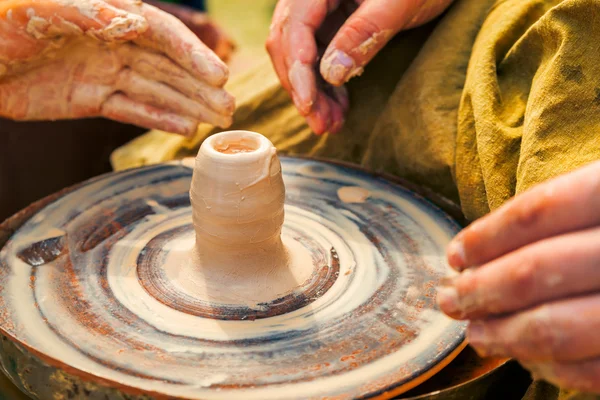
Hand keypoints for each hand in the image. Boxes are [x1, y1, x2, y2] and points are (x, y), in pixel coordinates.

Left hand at [0, 0, 233, 135]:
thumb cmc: (3, 22)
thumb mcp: (45, 9)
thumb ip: (93, 14)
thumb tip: (139, 22)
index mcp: (104, 12)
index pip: (159, 32)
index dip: (191, 53)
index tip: (217, 74)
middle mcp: (110, 42)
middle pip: (165, 65)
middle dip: (198, 85)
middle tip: (230, 106)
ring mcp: (101, 72)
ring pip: (154, 89)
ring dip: (187, 104)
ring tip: (218, 119)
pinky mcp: (89, 100)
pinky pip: (130, 110)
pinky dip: (157, 118)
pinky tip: (184, 127)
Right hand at [266, 0, 452, 133]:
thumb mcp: (399, 3)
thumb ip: (365, 32)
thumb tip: (331, 73)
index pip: (296, 24)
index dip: (298, 67)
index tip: (307, 102)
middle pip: (289, 44)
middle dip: (302, 87)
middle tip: (320, 123)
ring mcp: (320, 10)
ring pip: (299, 56)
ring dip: (312, 92)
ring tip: (329, 124)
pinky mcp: (331, 25)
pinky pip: (317, 58)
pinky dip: (324, 85)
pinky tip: (336, 108)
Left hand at [437, 160, 599, 392]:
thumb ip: (574, 210)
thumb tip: (481, 251)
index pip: (540, 212)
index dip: (487, 237)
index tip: (454, 254)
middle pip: (538, 272)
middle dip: (481, 290)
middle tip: (448, 300)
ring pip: (561, 330)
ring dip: (506, 335)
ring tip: (475, 332)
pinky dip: (556, 370)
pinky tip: (529, 359)